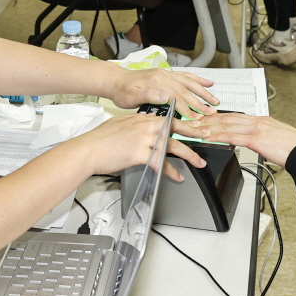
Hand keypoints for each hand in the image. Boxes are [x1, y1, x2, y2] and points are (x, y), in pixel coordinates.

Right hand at [63, 113, 204, 181]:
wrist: (88, 150)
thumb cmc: (99, 140)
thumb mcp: (119, 124)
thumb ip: (135, 124)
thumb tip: (144, 126)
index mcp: (141, 118)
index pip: (167, 118)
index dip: (182, 122)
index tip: (193, 125)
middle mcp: (145, 125)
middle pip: (175, 127)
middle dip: (193, 131)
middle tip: (206, 135)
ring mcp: (143, 138)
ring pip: (172, 145)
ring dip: (189, 154)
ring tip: (199, 162)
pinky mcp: (140, 153)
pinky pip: (161, 162)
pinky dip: (171, 170)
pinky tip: (177, 176)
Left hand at [108, 67, 218, 118]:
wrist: (116, 80)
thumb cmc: (122, 91)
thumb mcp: (131, 97)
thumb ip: (149, 96)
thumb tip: (165, 97)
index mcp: (156, 83)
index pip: (177, 99)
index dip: (189, 110)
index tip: (198, 120)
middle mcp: (163, 77)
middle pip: (186, 92)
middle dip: (201, 104)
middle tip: (211, 113)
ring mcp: (167, 75)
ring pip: (190, 83)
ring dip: (203, 92)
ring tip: (215, 100)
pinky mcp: (167, 74)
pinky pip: (186, 76)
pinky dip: (198, 80)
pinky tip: (207, 83)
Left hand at [198, 113, 295, 167]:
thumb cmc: (294, 148)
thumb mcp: (276, 139)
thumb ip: (263, 138)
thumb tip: (256, 142)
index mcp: (262, 120)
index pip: (236, 116)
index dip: (220, 117)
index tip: (208, 118)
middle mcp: (258, 121)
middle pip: (228, 118)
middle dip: (210, 119)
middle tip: (195, 120)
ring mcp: (256, 128)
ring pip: (227, 125)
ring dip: (209, 127)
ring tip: (196, 128)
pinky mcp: (256, 138)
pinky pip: (232, 136)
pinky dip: (218, 136)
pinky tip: (208, 137)